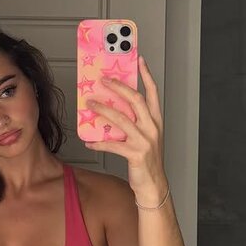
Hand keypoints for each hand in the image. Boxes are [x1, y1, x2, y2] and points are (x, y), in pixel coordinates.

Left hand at [83, 55, 166, 199]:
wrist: (154, 185)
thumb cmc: (148, 160)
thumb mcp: (145, 137)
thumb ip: (135, 122)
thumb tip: (114, 108)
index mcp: (156, 121)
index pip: (152, 93)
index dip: (147, 75)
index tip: (140, 60)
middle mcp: (152, 127)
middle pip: (136, 100)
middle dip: (119, 87)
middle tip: (104, 80)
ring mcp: (145, 140)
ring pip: (121, 119)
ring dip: (103, 109)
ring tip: (90, 104)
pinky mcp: (135, 154)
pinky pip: (113, 144)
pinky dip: (99, 142)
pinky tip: (89, 141)